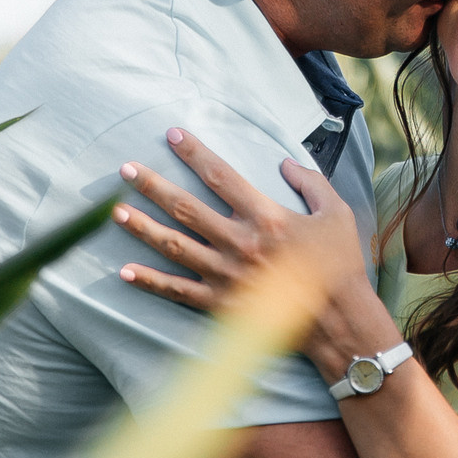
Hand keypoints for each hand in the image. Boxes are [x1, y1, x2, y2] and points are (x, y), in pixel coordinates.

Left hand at [115, 128, 400, 367]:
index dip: (196, 153)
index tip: (172, 135)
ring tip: (116, 212)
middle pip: (186, 208)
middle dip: (153, 186)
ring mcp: (226, 275)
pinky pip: (178, 291)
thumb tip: (284, 163)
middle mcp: (240, 243)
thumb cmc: (340, 267)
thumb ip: (311, 183)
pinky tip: (124, 271)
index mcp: (266, 217)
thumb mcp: (336, 214)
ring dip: (143, 228)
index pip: (222, 176)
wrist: (338, 323)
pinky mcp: (220, 304)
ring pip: (175, 246)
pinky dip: (150, 281)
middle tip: (125, 169)